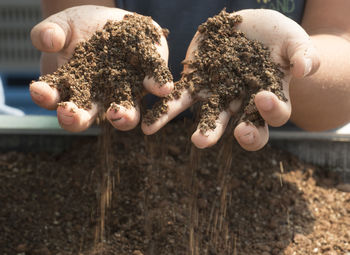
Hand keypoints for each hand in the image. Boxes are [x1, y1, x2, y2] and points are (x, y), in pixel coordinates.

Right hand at [30, 5, 172, 131]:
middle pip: (87, 117)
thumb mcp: (64, 25)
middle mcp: (98, 99)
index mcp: (72, 88)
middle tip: (72, 115)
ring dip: (122, 117)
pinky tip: (161, 87)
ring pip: (125, 114)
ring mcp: (125, 93)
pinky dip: (158, 86)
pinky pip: (154, 86)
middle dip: (77, 118)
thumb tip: (48, 41)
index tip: (39, 90)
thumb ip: (52, 33)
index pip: (55, 99)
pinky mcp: (148, 80)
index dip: (46, 97)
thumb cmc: (82, 27)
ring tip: (118, 113)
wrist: (111, 20)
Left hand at [142, 9, 319, 150]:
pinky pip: (180, 97)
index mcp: (268, 99)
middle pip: (232, 126)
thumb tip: (304, 70)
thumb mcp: (293, 41)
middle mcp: (240, 104)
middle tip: (201, 140)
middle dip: (214, 132)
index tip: (262, 97)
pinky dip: (164, 107)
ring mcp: (216, 95)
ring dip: (176, 123)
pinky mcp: (196, 82)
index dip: (269, 111)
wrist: (250, 27)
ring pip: (201, 115)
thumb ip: (302, 55)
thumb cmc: (277, 37)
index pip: (272, 115)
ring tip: (156, 131)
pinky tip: (148, 120)